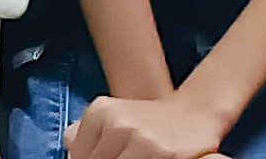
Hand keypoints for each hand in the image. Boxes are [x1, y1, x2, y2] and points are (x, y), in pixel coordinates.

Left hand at [71, 89, 233, 158]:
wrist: (195, 111)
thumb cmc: (149, 118)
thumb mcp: (112, 114)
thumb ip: (82, 133)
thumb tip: (71, 154)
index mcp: (100, 111)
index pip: (79, 154)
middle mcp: (118, 123)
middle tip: (121, 157)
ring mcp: (141, 139)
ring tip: (130, 158)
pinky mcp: (163, 153)